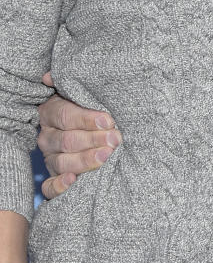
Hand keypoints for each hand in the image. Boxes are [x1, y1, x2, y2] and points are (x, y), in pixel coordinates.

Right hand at [37, 74, 121, 199]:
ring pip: (62, 162)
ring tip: (107, 156)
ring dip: (86, 160)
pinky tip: (74, 181)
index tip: (109, 120)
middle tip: (115, 139)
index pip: (66, 115)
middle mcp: (47, 136)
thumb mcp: (82, 93)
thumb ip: (72, 83)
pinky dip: (59, 186)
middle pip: (67, 140)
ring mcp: (50, 158)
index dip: (87, 118)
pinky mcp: (53, 177)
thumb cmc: (89, 107)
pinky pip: (49, 187)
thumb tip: (50, 75)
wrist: (87, 129)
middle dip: (93, 140)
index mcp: (51, 112)